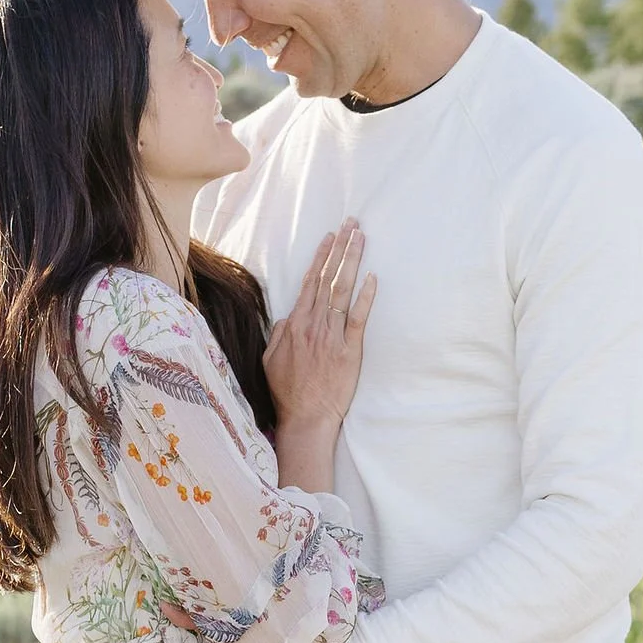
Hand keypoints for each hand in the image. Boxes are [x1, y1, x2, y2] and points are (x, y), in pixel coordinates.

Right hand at [263, 221, 376, 435]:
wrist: (307, 417)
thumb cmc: (288, 392)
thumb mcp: (270, 359)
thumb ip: (279, 333)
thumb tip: (288, 316)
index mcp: (295, 325)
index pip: (310, 282)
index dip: (321, 257)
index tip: (330, 237)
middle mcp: (314, 325)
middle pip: (328, 278)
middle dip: (340, 248)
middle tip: (351, 224)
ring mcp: (333, 336)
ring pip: (343, 291)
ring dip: (352, 262)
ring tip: (361, 239)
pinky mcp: (350, 350)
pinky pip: (358, 318)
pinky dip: (365, 297)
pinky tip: (372, 278)